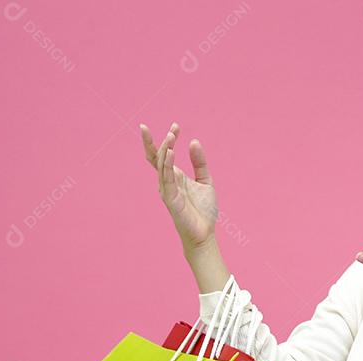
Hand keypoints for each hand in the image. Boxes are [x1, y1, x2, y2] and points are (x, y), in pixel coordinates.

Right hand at [139, 121, 217, 250]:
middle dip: (161, 141)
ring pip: (161, 165)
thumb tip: (193, 141)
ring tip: (172, 135)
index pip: (164, 155)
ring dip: (166, 149)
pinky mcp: (170, 198)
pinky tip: (171, 152)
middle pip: (157, 157)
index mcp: (175, 176)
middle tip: (173, 127)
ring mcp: (167, 189)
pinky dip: (167, 164)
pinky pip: (166, 179)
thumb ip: (199, 162)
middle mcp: (167, 181)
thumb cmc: (203, 210)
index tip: (175, 125)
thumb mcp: (205, 180)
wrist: (204, 233)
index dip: (166, 140)